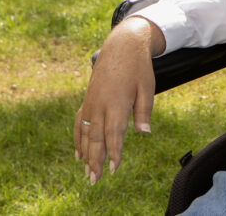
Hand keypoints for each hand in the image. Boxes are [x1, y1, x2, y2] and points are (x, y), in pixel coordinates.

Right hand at [74, 16, 164, 183]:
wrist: (121, 45)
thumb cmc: (138, 67)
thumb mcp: (147, 87)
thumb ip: (144, 111)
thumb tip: (144, 133)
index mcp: (116, 101)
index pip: (113, 133)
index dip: (113, 152)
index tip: (114, 169)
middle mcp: (100, 104)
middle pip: (95, 137)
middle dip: (95, 160)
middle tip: (95, 180)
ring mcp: (91, 102)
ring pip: (85, 133)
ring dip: (85, 154)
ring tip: (87, 173)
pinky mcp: (87, 100)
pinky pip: (79, 123)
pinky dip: (78, 139)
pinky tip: (79, 154)